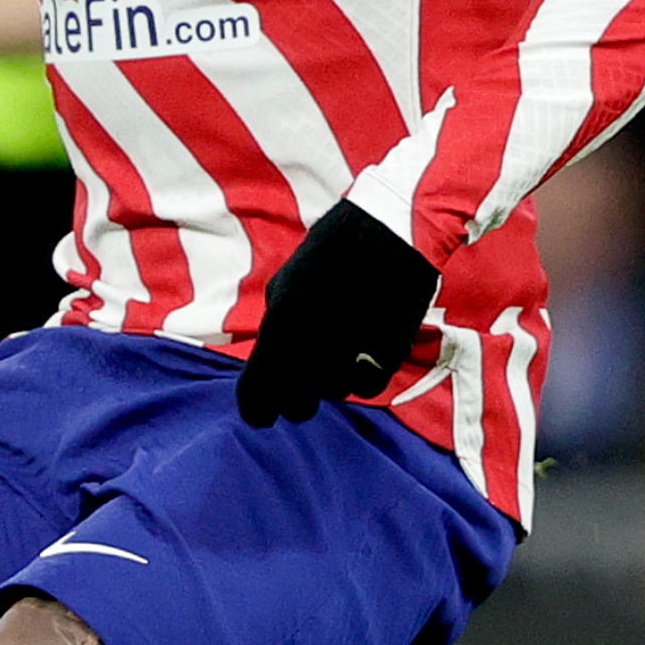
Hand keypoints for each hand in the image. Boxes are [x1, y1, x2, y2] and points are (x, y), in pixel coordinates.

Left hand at [234, 196, 440, 428]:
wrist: (388, 231)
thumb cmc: (328, 253)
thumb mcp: (285, 285)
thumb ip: (274, 330)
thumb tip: (269, 365)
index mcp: (280, 327)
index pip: (257, 395)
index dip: (257, 410)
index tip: (261, 413)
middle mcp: (314, 347)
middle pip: (297, 406)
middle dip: (295, 399)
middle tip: (301, 382)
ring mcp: (353, 352)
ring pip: (334, 393)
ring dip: (331, 380)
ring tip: (338, 347)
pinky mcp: (388, 353)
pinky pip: (368, 385)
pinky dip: (363, 374)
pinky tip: (362, 351)